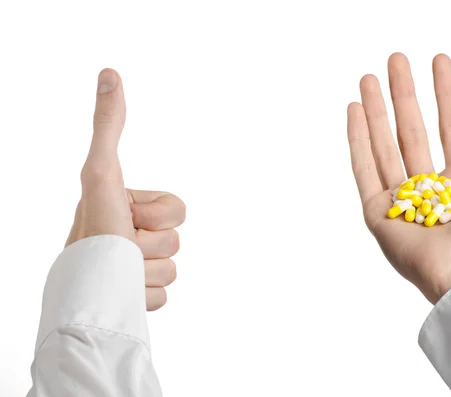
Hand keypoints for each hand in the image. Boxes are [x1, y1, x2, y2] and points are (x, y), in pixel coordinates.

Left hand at [66, 69, 185, 310]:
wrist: (90, 296)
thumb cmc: (95, 232)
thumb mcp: (102, 175)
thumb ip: (107, 126)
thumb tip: (109, 72)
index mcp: (126, 208)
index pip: (177, 210)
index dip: (157, 216)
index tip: (128, 219)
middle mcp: (131, 235)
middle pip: (177, 240)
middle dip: (151, 248)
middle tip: (123, 250)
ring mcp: (139, 268)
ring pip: (173, 270)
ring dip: (148, 274)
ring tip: (120, 274)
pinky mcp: (142, 296)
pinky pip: (165, 295)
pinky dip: (147, 297)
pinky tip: (126, 293)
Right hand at [347, 54, 450, 303]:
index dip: (446, 94)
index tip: (438, 62)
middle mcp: (427, 189)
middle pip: (411, 131)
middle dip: (403, 95)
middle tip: (395, 61)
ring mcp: (399, 200)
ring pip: (384, 144)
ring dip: (376, 110)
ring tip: (368, 78)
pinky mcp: (376, 212)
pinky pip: (363, 169)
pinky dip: (357, 139)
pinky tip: (354, 110)